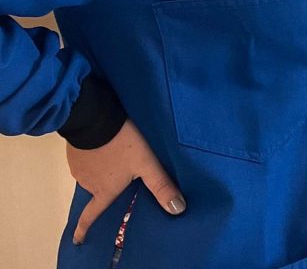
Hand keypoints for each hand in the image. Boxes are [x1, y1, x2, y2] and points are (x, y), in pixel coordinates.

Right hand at [66, 119, 185, 244]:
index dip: (83, 229)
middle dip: (107, 186)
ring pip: (93, 174)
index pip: (91, 215)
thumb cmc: (122, 144)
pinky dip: (96, 156)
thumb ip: (161, 185)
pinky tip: (106, 145)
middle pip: (98, 190)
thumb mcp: (147, 164)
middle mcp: (88, 183)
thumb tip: (177, 210)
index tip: (77, 241)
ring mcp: (78, 168)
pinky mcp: (74, 152)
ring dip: (103, 169)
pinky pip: (86, 159)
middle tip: (121, 175)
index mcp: (104, 190)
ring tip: (118, 155)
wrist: (95, 119)